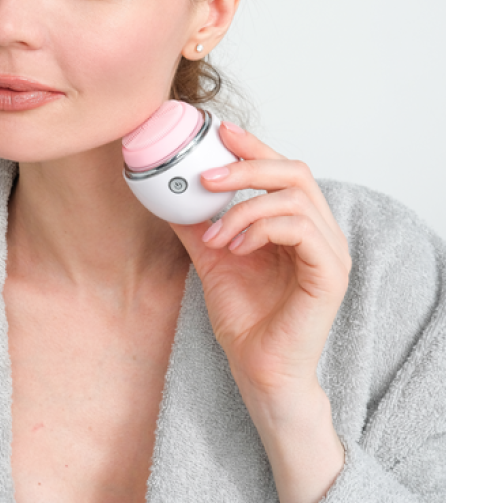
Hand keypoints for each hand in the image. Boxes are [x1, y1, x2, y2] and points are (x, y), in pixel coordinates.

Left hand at [168, 122, 351, 399]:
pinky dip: (262, 229)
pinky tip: (236, 248)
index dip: (256, 147)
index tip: (221, 132)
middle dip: (248, 166)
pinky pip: (301, 229)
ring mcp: (331, 253)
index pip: (285, 171)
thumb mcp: (213, 260)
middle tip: (207, 176)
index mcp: (301, 225)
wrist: (259, 371)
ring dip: (245, 208)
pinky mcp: (330, 274)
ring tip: (215, 235)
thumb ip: (199, 225)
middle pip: (296, 172)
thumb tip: (170, 194)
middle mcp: (323, 233)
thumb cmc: (246, 321)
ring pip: (295, 198)